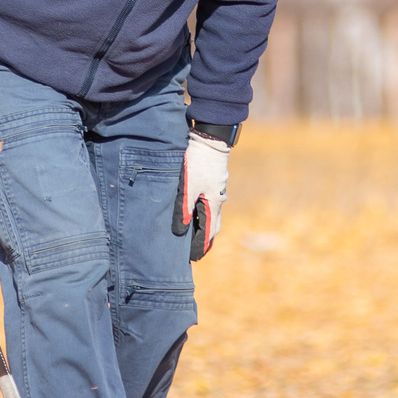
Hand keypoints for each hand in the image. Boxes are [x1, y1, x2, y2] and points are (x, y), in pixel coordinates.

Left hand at [179, 130, 228, 258]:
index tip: (195, 258)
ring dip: (205, 227)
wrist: (211, 139)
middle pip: (213, 226)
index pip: (208, 232)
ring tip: (196, 236)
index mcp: (212, 205)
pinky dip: (204, 214)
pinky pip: (210, 205)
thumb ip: (183, 209)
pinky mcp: (213, 183)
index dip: (201, 246)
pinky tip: (197, 212)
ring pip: (212, 215)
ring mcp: (217, 191)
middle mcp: (218, 200)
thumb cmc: (198, 163)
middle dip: (206, 240)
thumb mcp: (187, 186)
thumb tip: (180, 231)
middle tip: (197, 252)